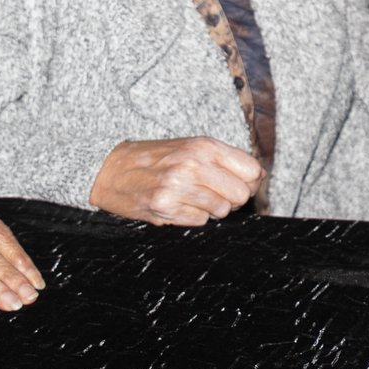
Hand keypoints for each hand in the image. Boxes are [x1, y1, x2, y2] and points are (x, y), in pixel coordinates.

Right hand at [90, 136, 260, 225]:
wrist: (110, 169)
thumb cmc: (156, 158)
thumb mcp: (191, 146)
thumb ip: (224, 159)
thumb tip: (259, 175)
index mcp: (204, 146)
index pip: (252, 170)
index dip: (249, 181)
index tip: (237, 183)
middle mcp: (193, 164)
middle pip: (241, 194)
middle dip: (232, 198)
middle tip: (214, 193)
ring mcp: (178, 187)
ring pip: (222, 211)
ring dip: (211, 209)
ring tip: (192, 198)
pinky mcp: (165, 208)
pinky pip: (200, 221)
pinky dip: (192, 217)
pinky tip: (178, 205)